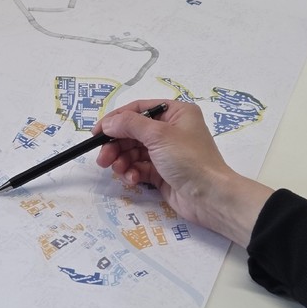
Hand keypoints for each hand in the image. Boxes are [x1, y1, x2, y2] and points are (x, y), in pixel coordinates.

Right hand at [94, 99, 272, 246]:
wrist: (209, 197)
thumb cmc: (189, 159)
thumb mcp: (159, 135)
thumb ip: (130, 125)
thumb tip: (108, 123)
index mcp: (175, 113)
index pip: (138, 110)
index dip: (116, 119)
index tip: (97, 132)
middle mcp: (170, 130)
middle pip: (133, 133)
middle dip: (116, 145)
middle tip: (103, 158)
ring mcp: (166, 153)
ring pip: (133, 152)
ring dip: (122, 160)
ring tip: (119, 170)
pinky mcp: (162, 173)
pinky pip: (139, 168)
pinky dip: (132, 173)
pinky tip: (132, 179)